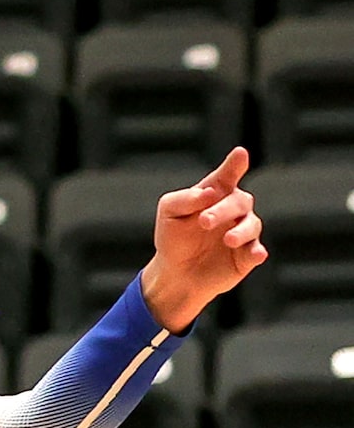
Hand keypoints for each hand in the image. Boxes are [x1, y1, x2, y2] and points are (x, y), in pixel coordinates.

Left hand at [141, 147, 267, 332]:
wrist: (175, 273)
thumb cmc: (173, 237)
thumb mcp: (169, 213)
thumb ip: (186, 199)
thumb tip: (208, 192)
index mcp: (216, 194)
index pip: (227, 176)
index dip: (234, 165)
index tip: (240, 154)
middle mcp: (233, 210)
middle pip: (239, 202)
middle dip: (223, 210)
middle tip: (204, 221)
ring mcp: (242, 232)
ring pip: (252, 225)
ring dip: (241, 231)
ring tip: (227, 240)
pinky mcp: (246, 257)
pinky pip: (257, 251)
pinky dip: (257, 252)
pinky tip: (256, 254)